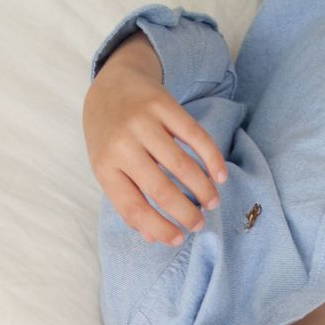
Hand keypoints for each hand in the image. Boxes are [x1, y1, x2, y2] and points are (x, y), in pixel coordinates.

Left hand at [83, 33, 226, 245]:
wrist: (110, 85)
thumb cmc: (110, 137)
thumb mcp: (108, 170)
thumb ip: (127, 201)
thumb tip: (154, 237)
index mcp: (105, 168)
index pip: (134, 208)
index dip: (159, 228)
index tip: (178, 239)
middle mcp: (122, 146)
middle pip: (160, 189)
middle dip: (185, 212)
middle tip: (200, 224)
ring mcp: (143, 123)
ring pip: (180, 164)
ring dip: (202, 188)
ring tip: (212, 202)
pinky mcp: (163, 104)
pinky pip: (194, 135)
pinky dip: (211, 157)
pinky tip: (219, 174)